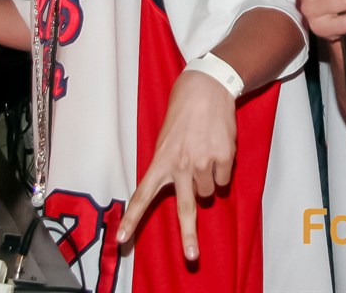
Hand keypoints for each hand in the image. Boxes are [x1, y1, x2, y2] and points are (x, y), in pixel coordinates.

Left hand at [117, 71, 236, 260]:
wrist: (207, 88)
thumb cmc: (183, 114)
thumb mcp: (166, 140)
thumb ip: (169, 167)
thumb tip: (187, 193)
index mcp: (160, 161)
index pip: (142, 196)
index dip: (131, 219)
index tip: (121, 240)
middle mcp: (181, 165)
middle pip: (186, 208)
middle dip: (189, 236)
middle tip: (193, 256)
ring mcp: (204, 162)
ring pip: (209, 192)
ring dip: (208, 181)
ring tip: (204, 155)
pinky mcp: (224, 157)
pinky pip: (225, 180)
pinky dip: (223, 170)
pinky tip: (217, 149)